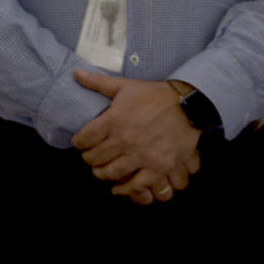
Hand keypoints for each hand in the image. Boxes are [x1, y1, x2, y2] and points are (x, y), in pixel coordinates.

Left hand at [72, 70, 201, 204]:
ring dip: (102, 173)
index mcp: (113, 120)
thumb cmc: (154, 94)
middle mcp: (124, 140)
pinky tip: (118, 188)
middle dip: (89, 158)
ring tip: (102, 170)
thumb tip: (76, 73)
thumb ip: (98, 82)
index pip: (84, 139)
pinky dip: (124, 189)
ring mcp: (141, 155)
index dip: (78, 143)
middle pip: (94, 158)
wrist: (188, 104)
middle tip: (91, 157)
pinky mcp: (157, 167)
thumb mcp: (125, 86)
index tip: (81, 144)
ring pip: (111, 173)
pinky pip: (135, 185)